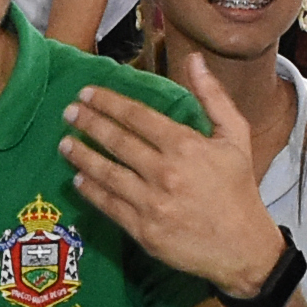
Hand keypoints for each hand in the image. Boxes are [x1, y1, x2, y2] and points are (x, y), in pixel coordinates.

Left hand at [60, 46, 279, 294]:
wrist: (242, 247)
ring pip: (107, 173)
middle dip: (88, 123)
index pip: (137, 116)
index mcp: (185, 145)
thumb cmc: (238, 189)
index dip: (108, 102)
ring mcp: (152, 203)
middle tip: (69, 112)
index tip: (88, 93)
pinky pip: (109, 206)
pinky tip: (78, 179)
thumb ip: (213, 96)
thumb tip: (195, 59)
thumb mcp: (235, 136)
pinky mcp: (144, 231)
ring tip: (65, 143)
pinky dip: (91, 191)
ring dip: (82, 156)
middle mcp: (165, 172)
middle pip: (116, 141)